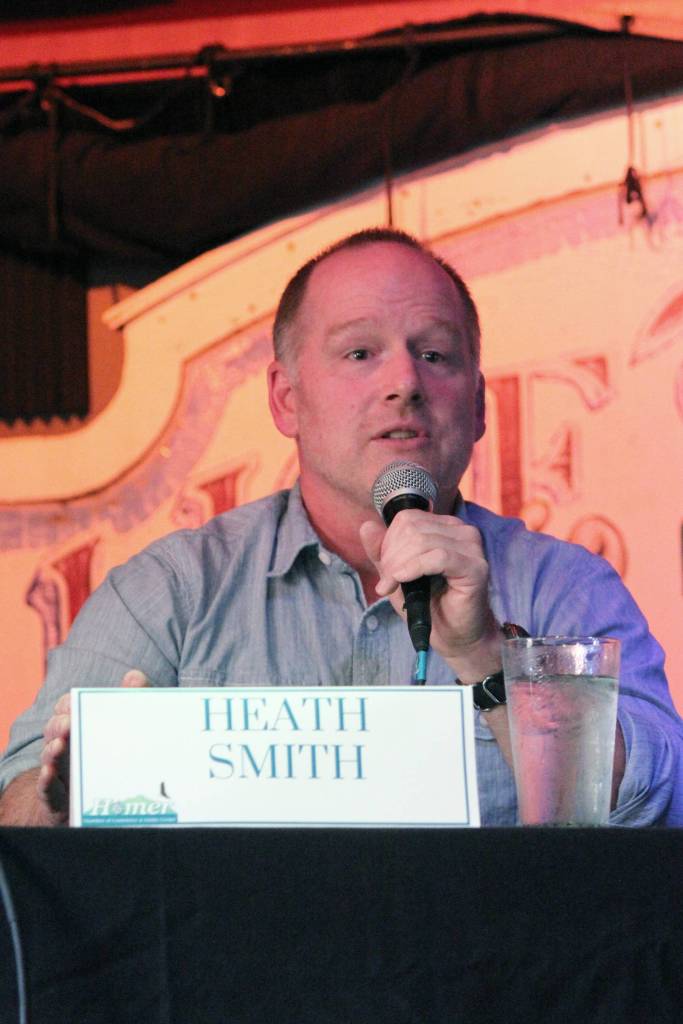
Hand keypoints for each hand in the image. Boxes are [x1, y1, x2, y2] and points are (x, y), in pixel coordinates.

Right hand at [37, 669, 151, 820]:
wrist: (106, 807)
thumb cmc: (114, 757)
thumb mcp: (126, 728)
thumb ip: (131, 701)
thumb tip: (134, 676)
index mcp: (78, 727)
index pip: (65, 709)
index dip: (67, 705)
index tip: (74, 703)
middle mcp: (65, 747)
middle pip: (55, 731)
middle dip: (59, 725)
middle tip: (69, 723)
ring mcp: (60, 773)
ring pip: (49, 759)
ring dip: (51, 751)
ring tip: (59, 746)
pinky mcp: (58, 799)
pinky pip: (47, 790)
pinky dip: (46, 781)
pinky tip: (49, 773)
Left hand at [359, 509, 499, 679]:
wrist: (453, 636)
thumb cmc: (428, 604)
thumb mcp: (396, 574)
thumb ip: (381, 551)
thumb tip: (366, 526)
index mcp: (445, 526)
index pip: (407, 518)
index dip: (388, 542)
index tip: (385, 570)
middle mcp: (462, 531)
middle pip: (412, 528)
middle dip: (392, 556)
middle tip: (388, 582)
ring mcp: (472, 547)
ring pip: (422, 541)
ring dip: (399, 565)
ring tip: (392, 586)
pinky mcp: (475, 567)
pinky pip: (438, 557)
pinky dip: (414, 568)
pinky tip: (403, 581)